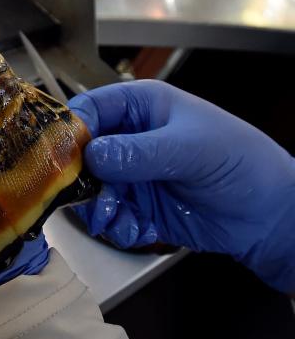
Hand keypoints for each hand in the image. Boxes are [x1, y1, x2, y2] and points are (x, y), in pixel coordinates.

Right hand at [69, 80, 294, 292]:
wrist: (269, 214)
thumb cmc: (241, 162)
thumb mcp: (192, 149)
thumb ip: (140, 152)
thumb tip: (92, 156)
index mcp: (140, 106)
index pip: (89, 111)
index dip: (73, 134)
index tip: (68, 162)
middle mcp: (128, 138)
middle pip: (80, 156)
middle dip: (83, 183)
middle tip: (95, 203)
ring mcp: (130, 174)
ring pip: (90, 191)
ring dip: (100, 211)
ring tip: (121, 222)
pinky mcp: (136, 206)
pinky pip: (109, 217)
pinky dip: (119, 227)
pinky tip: (143, 231)